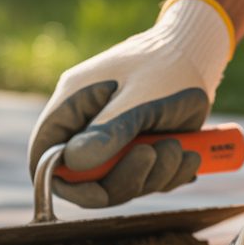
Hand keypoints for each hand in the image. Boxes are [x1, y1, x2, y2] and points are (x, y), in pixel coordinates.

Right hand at [27, 0, 232, 207]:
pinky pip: (146, 180)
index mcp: (73, 103)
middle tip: (155, 155)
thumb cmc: (167, 65)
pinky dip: (170, 175)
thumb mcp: (139, 98)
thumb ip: (107, 131)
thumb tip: (73, 164)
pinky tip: (190, 155)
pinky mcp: (138, 150)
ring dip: (155, 175)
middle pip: (85, 178)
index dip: (64, 181)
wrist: (199, 53)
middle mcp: (87, 125)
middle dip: (125, 178)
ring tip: (179, 147)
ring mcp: (113, 140)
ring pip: (120, 183)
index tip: (99, 191)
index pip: (44, 154)